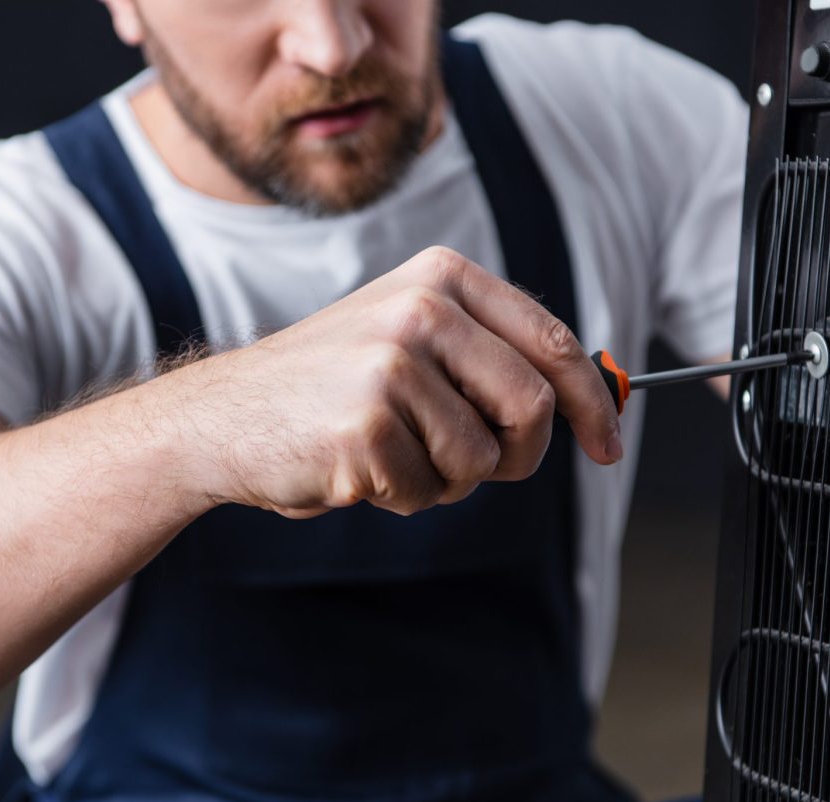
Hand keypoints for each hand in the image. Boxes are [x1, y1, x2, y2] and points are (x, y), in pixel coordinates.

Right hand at [169, 246, 621, 518]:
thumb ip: (485, 359)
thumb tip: (582, 401)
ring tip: (387, 455)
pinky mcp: (368, 423)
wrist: (223, 416)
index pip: (552, 341)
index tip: (606, 445)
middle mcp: (422, 309)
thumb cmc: (323, 389)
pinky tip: (354, 468)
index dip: (592, 402)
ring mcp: (393, 364)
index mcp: (441, 278)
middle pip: (533, 407)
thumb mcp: (407, 343)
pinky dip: (399, 496)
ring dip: (444, 479)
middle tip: (478, 471)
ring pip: (481, 460)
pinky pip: (426, 489)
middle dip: (517, 458)